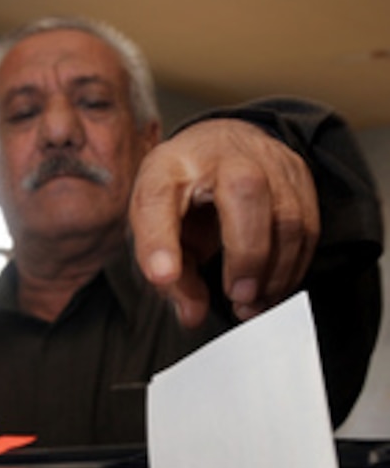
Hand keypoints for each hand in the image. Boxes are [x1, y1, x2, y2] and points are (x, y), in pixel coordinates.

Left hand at [129, 118, 319, 326]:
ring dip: (274, 271)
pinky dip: (292, 268)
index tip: (164, 276)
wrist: (220, 151)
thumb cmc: (185, 195)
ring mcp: (266, 158)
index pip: (159, 195)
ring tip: (252, 303)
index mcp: (170, 166)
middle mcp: (220, 152)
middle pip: (245, 190)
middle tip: (237, 297)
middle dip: (246, 254)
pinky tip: (272, 289)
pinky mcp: (297, 175)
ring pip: (287, 214)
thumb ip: (174, 278)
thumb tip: (192, 315)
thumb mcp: (161, 233)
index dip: (159, 239)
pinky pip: (308, 227)